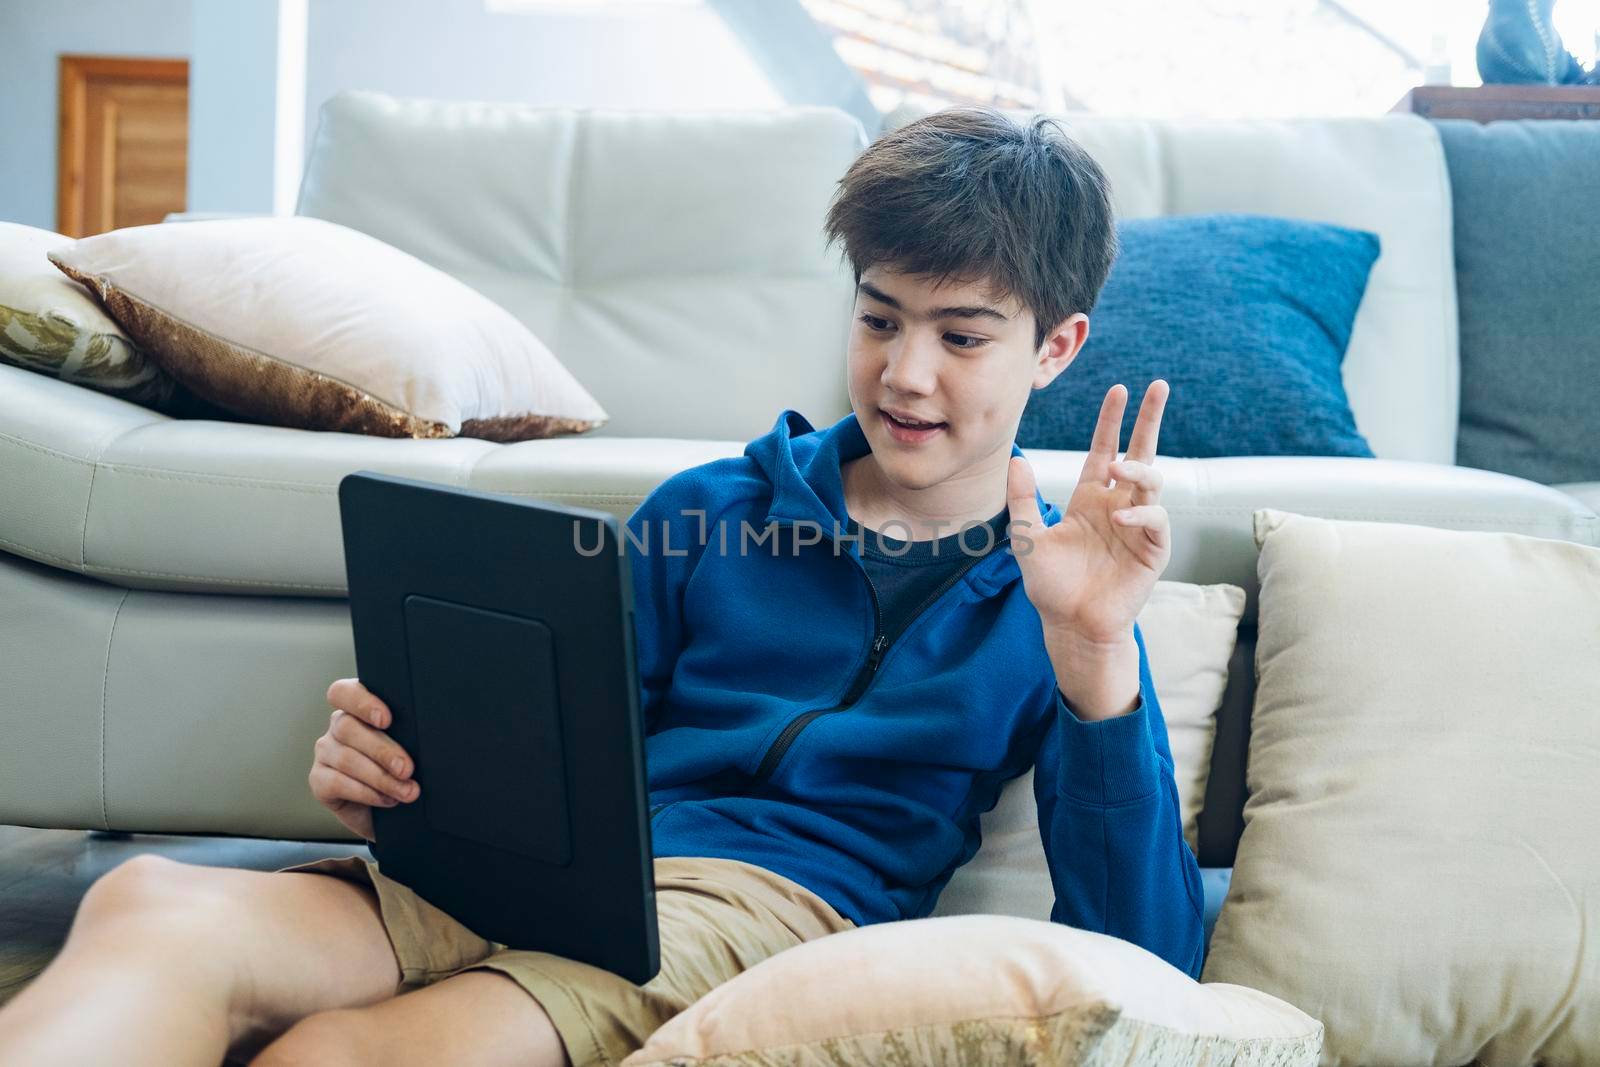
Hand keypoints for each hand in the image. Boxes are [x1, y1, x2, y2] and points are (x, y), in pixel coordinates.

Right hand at [311, 678, 420, 841]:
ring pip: (346, 758)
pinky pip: (337, 783)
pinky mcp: (319, 780)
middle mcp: (338, 726)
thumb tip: (429, 732)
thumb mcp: (412, 746)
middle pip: (348, 728)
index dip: (361, 702)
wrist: (392, 808)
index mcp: (358, 708)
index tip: (386, 720)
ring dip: (381, 777)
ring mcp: (325, 752)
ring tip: (407, 791)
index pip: (344, 692)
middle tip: (407, 769)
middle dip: (382, 750)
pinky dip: (366, 793)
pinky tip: (387, 799)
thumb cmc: (406, 767)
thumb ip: (411, 732)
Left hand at [1006, 380, 1171, 646]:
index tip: (1120, 390)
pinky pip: (1155, 522)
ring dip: (1139, 471)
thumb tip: (1015, 458)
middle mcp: (1117, 505)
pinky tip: (1119, 518)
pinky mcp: (1152, 551)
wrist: (1069, 624)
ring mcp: (1138, 526)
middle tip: (1159, 387)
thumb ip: (1022, 499)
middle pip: (1140, 453)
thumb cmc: (1051, 585)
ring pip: (1151, 483)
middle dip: (1150, 420)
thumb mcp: (1028, 538)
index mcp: (1090, 498)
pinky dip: (1141, 515)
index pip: (1105, 449)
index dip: (1112, 421)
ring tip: (1122, 468)